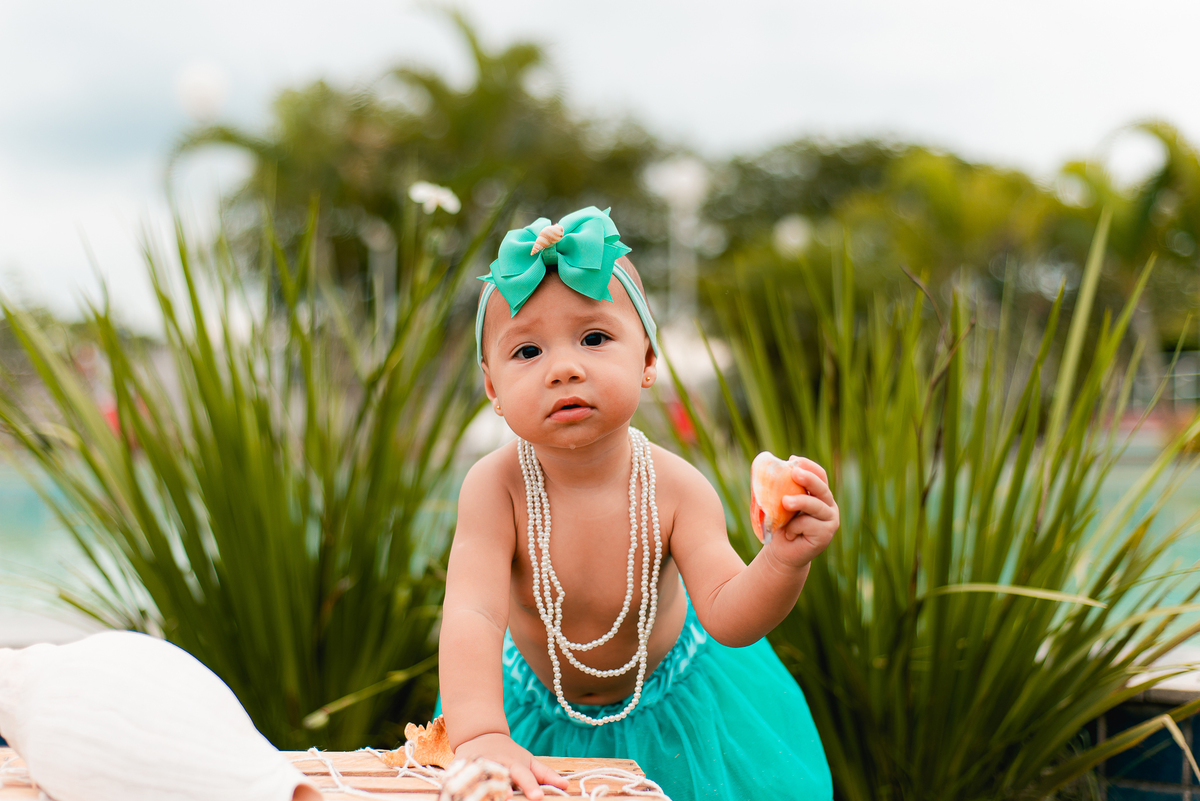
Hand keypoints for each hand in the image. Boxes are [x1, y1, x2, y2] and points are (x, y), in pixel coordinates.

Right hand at [452, 732, 567, 799]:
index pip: (523, 775)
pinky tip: (465, 795)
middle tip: (508, 798)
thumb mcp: (527, 761)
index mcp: (513, 763)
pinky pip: (460, 780)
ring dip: (484, 789)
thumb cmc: (508, 753)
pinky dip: (462, 787)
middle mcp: (496, 764)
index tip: (537, 797)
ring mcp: (477, 766)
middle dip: (504, 788)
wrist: (480, 735)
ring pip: (480, 779)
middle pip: (501, 778)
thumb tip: (565, 785)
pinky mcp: (460, 769)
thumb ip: (545, 774)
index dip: (530, 786)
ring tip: (491, 797)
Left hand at [768, 457, 838, 568]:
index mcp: (819, 494)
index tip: (792, 460)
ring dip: (800, 502)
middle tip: (794, 472)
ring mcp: (830, 521)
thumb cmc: (781, 525)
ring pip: (816, 505)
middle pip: (822, 488)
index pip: (820, 475)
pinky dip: (794, 527)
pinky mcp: (826, 535)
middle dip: (808, 479)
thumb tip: (766, 466)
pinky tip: (789, 534)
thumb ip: (780, 488)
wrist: (782, 553)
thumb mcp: (780, 504)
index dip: (808, 466)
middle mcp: (829, 506)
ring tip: (785, 502)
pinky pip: (809, 524)